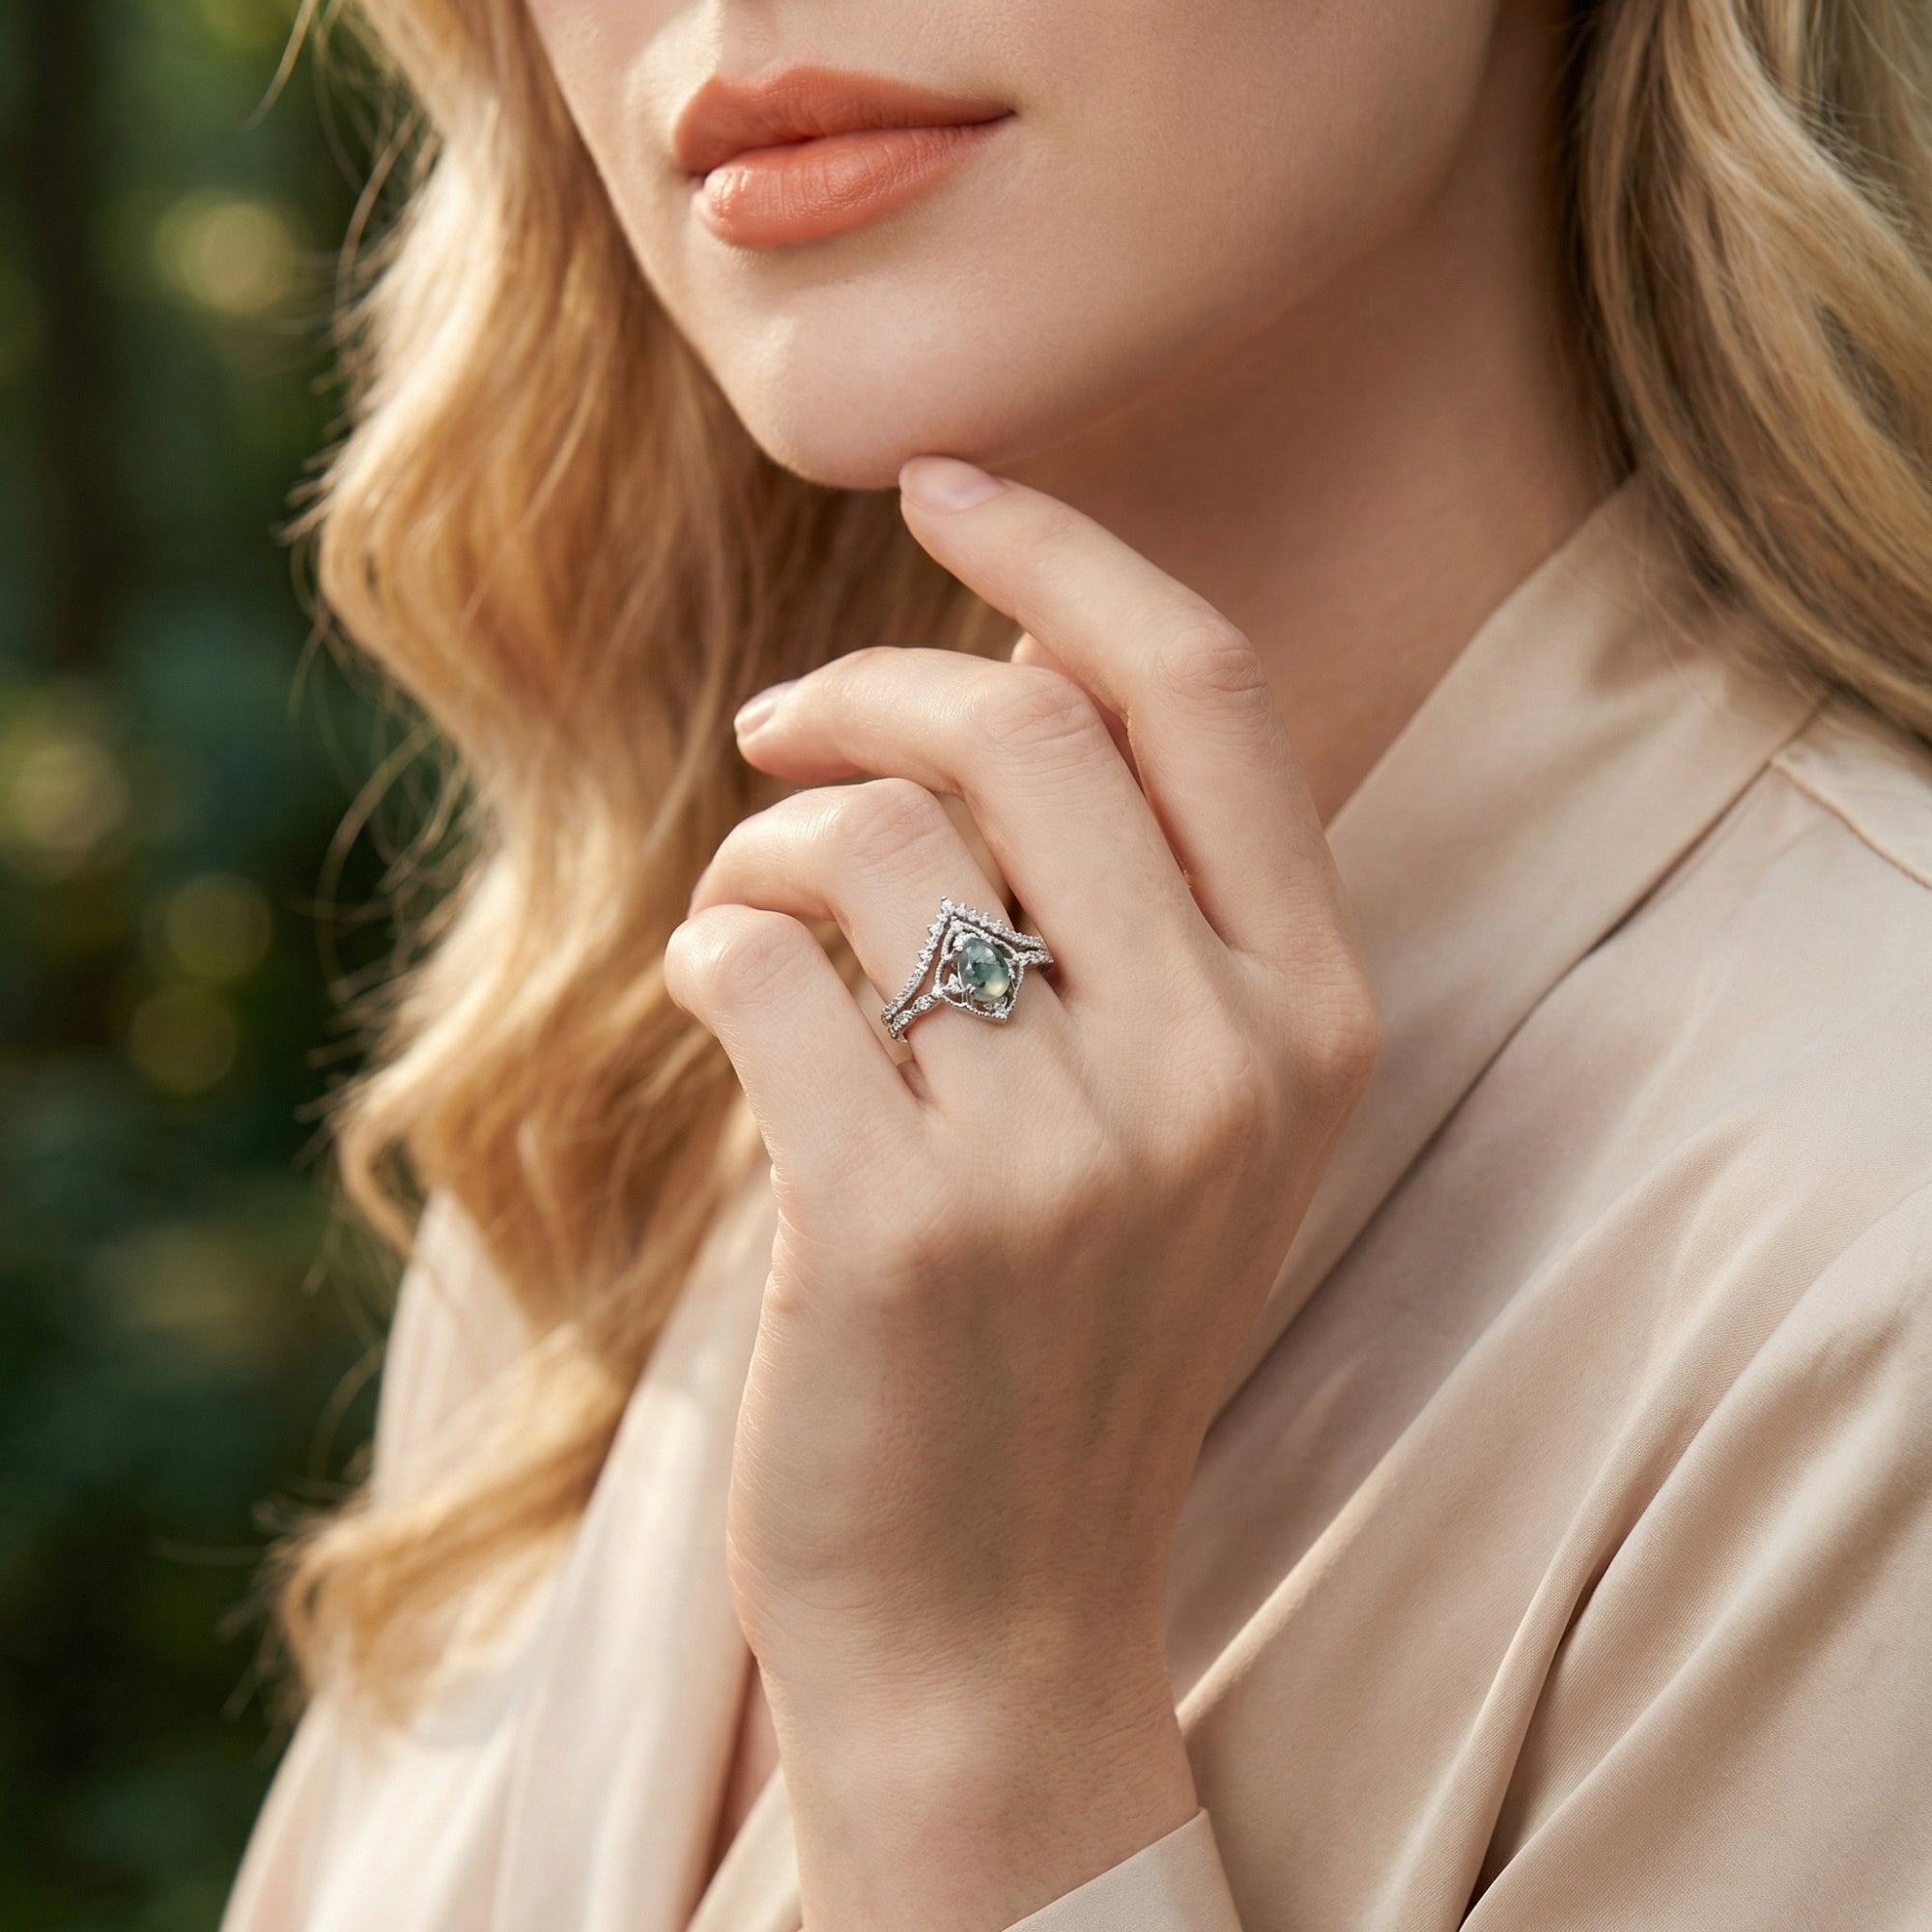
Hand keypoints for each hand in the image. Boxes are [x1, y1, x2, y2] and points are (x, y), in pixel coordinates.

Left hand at [666, 458, 1379, 1929]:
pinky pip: (756, 961)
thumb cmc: (1067, 1333)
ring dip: (766, 851)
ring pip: (864, 841)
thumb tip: (1010, 667)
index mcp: (1317, 1016)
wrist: (1000, 1616)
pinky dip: (706, 954)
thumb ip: (1149, 907)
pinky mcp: (905, 1226)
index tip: (949, 485)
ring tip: (753, 930)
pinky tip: (722, 1016)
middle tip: (775, 736)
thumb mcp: (1183, 1121)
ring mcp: (1072, 1153)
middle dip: (862, 691)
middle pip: (1017, 730)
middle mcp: (1225, 1066)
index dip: (1066, 556)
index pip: (1203, 691)